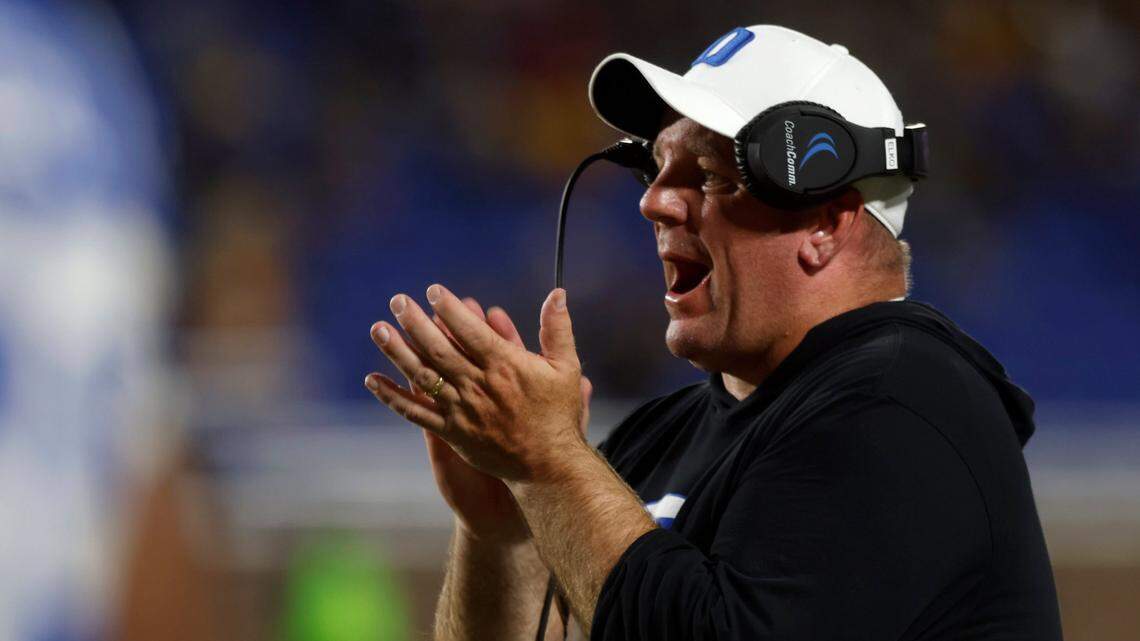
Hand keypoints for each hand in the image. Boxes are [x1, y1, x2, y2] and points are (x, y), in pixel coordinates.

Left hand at [366, 290, 591, 541]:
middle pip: (440, 349)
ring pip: (423, 376)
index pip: (470, 331)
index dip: (450, 309)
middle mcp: (479, 386)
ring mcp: (462, 410)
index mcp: (505, 366)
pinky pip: (417, 413)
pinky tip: (373, 380)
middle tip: (397, 300)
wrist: (549, 465)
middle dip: (416, 322)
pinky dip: (393, 397)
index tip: (432, 290)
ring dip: (398, 352)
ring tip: (378, 329)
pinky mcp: (452, 433)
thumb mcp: (566, 367)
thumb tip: (557, 292)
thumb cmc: (558, 414)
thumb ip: (557, 329)